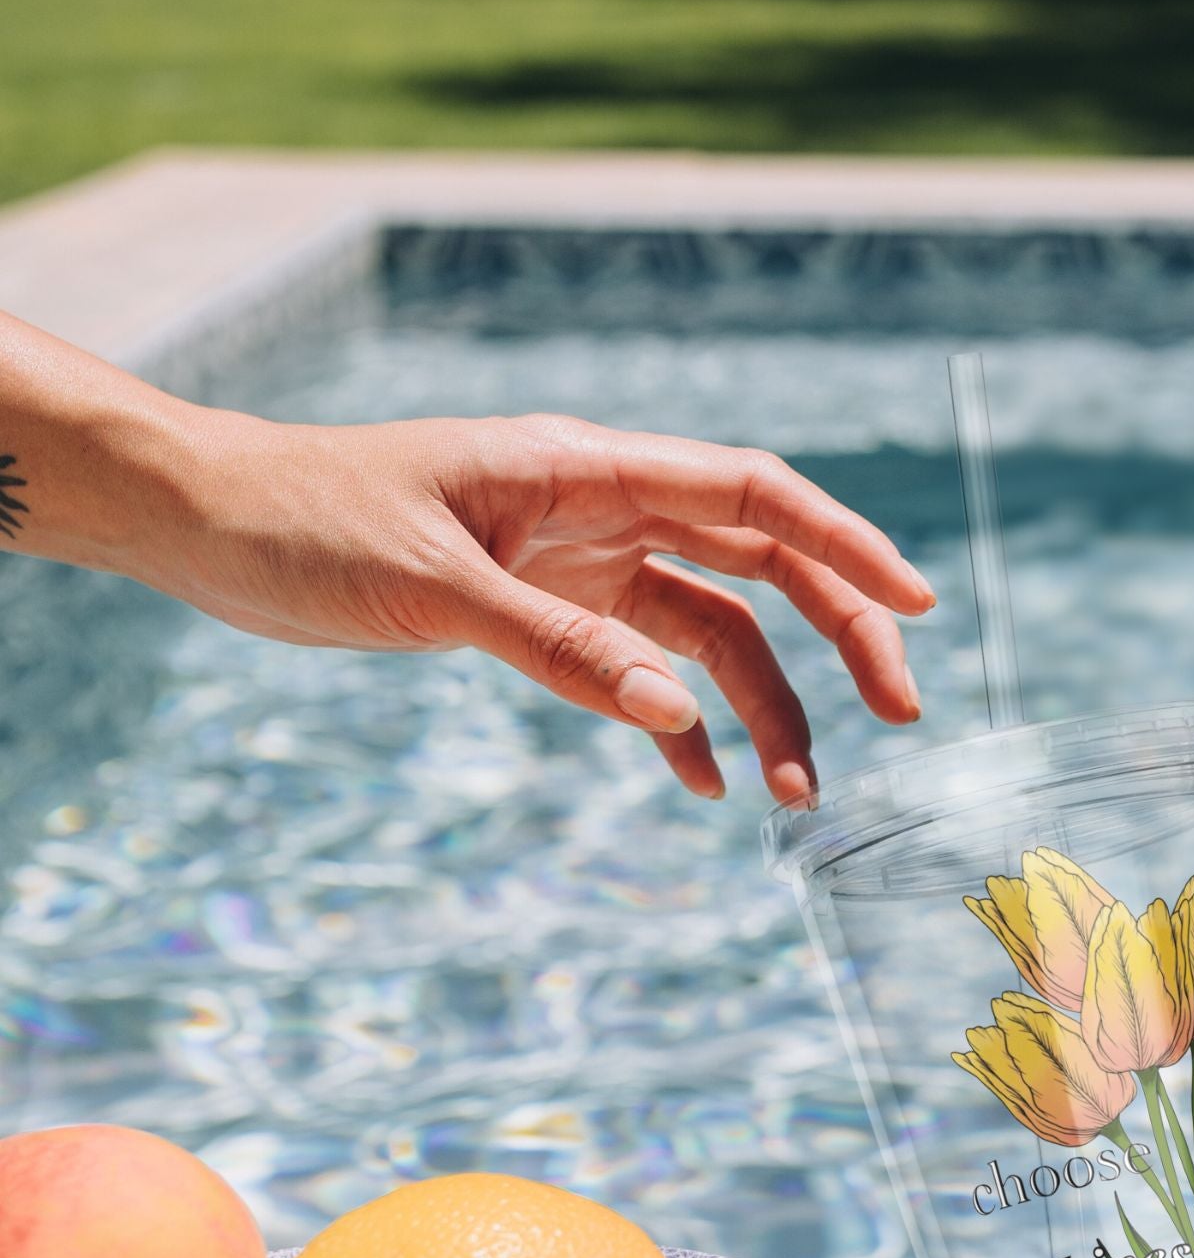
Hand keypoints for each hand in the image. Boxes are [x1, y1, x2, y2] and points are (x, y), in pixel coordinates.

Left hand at [149, 407, 934, 803]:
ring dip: (766, 704)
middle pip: (761, 562)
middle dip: (838, 634)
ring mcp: (582, 561)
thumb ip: (559, 647)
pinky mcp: (549, 609)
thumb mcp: (431, 585)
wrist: (212, 525)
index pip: (753, 494)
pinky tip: (703, 784)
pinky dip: (682, 725)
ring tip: (798, 790)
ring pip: (713, 629)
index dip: (846, 545)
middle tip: (898, 712)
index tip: (917, 605)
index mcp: (586, 467)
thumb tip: (681, 719)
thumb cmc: (304, 523)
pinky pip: (645, 667)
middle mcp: (603, 508)